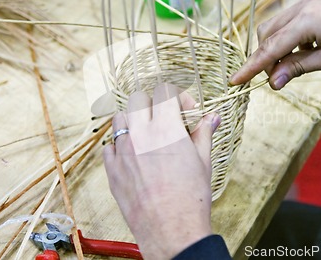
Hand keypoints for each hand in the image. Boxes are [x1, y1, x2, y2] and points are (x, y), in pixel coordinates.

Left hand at [103, 83, 220, 258]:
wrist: (171, 230)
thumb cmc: (190, 198)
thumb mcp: (203, 161)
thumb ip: (204, 133)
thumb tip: (211, 118)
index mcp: (166, 128)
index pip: (164, 90)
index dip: (178, 96)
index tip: (185, 110)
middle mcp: (141, 135)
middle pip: (138, 97)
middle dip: (153, 103)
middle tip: (165, 118)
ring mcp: (123, 152)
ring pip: (119, 117)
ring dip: (134, 120)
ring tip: (147, 134)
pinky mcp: (112, 170)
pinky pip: (109, 146)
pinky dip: (120, 145)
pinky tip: (134, 156)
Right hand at [229, 0, 320, 89]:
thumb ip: (298, 68)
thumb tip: (272, 82)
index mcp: (308, 21)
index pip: (270, 47)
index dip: (251, 66)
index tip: (235, 80)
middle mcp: (305, 5)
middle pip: (268, 33)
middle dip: (266, 56)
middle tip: (276, 78)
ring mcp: (311, 0)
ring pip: (278, 24)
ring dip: (278, 45)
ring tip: (296, 63)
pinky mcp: (318, 0)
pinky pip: (293, 18)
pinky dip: (292, 35)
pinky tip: (309, 47)